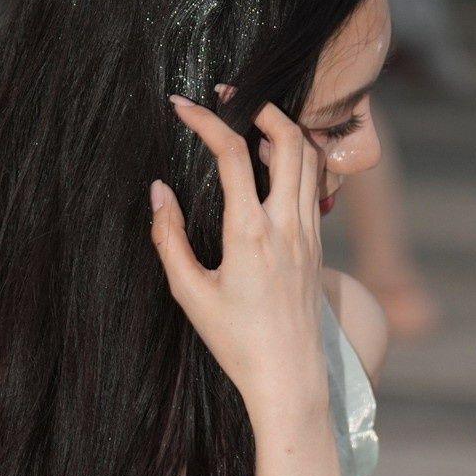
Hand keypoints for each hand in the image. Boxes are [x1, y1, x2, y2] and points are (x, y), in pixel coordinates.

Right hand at [149, 95, 327, 430]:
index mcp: (251, 234)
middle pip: (289, 139)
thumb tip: (158, 192)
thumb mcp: (190, 294)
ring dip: (282, 129)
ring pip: (309, 158)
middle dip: (261, 106)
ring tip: (251, 122)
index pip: (232, 154)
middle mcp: (287, 225)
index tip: (181, 105)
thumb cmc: (236, 343)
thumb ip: (169, 238)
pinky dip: (295, 159)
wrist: (289, 377)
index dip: (206, 120)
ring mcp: (308, 233)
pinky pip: (312, 184)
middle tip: (230, 97)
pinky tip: (271, 163)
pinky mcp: (317, 244)